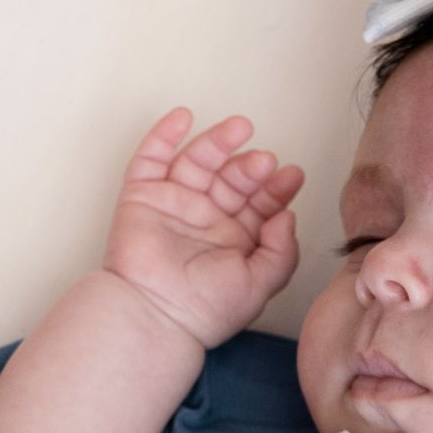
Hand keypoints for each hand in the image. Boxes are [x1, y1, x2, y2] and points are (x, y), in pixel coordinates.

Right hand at [102, 108, 305, 349]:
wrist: (156, 315)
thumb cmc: (204, 310)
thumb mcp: (261, 284)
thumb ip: (283, 251)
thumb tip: (286, 216)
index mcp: (232, 242)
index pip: (259, 203)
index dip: (276, 187)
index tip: (291, 176)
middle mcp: (203, 221)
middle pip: (231, 178)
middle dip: (249, 167)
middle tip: (263, 163)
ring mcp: (172, 206)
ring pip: (198, 161)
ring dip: (218, 141)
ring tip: (240, 128)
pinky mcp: (141, 198)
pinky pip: (150, 159)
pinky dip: (164, 135)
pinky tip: (184, 117)